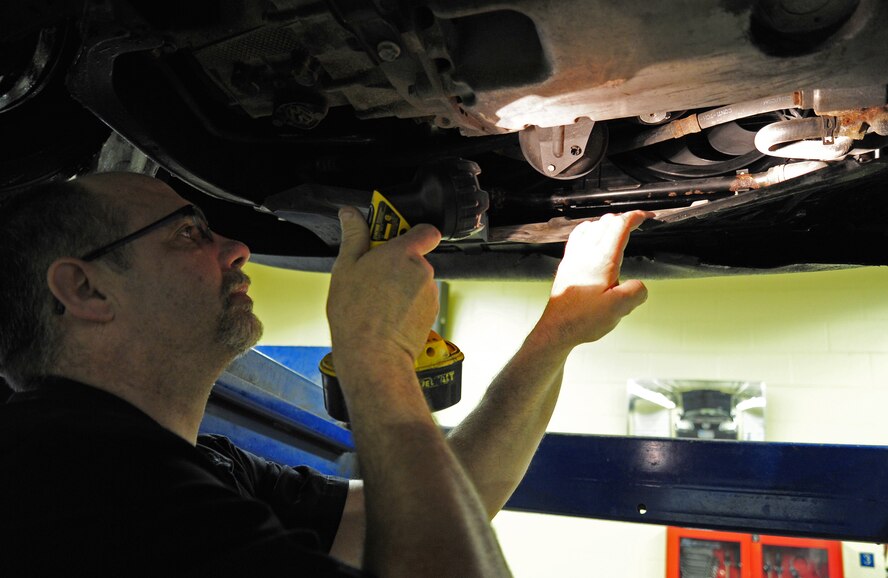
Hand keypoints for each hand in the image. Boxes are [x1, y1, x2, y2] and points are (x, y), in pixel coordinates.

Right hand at [327, 207, 441, 373]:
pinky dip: (407, 304)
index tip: (392, 238)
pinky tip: (388, 315)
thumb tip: (351, 215)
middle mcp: (422, 270)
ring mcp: (429, 293)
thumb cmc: (356, 315)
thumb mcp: (345, 268)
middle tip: (373, 278)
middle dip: (397, 264)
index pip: (424, 229)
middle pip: (414, 257)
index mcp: (402, 253)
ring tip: (378, 302)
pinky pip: (420, 300)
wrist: (372, 355)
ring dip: (402, 286)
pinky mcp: (432, 312)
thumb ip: (354, 236)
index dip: (411, 231)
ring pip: (416, 280)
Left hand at [536, 211, 650, 350]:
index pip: (619, 226)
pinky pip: (577, 237)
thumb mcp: (620, 308)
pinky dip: (589, 231)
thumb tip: (640, 286)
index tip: (646, 216)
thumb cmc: (582, 319)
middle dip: (623, 218)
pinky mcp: (566, 266)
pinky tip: (590, 239)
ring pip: (590, 226)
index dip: (635, 217)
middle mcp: (585, 254)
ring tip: (617, 229)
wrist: (557, 328)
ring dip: (606, 223)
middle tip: (636, 223)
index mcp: (602, 260)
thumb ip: (636, 292)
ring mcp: (573, 258)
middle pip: (605, 222)